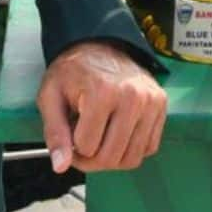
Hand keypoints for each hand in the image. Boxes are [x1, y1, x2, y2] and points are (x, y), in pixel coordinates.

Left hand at [36, 40, 167, 173]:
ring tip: (99, 139)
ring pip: (132, 158)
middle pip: (111, 157)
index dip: (73, 147)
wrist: (101, 45)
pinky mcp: (161, 105)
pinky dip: (131, 149)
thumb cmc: (73, 72)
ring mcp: (151, 102)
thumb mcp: (50, 96)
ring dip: (112, 158)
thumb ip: (54, 132)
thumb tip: (61, 166)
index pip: (87, 148)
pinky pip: (149, 148)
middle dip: (91, 159)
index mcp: (103, 92)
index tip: (70, 132)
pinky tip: (117, 134)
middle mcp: (133, 97)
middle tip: (81, 144)